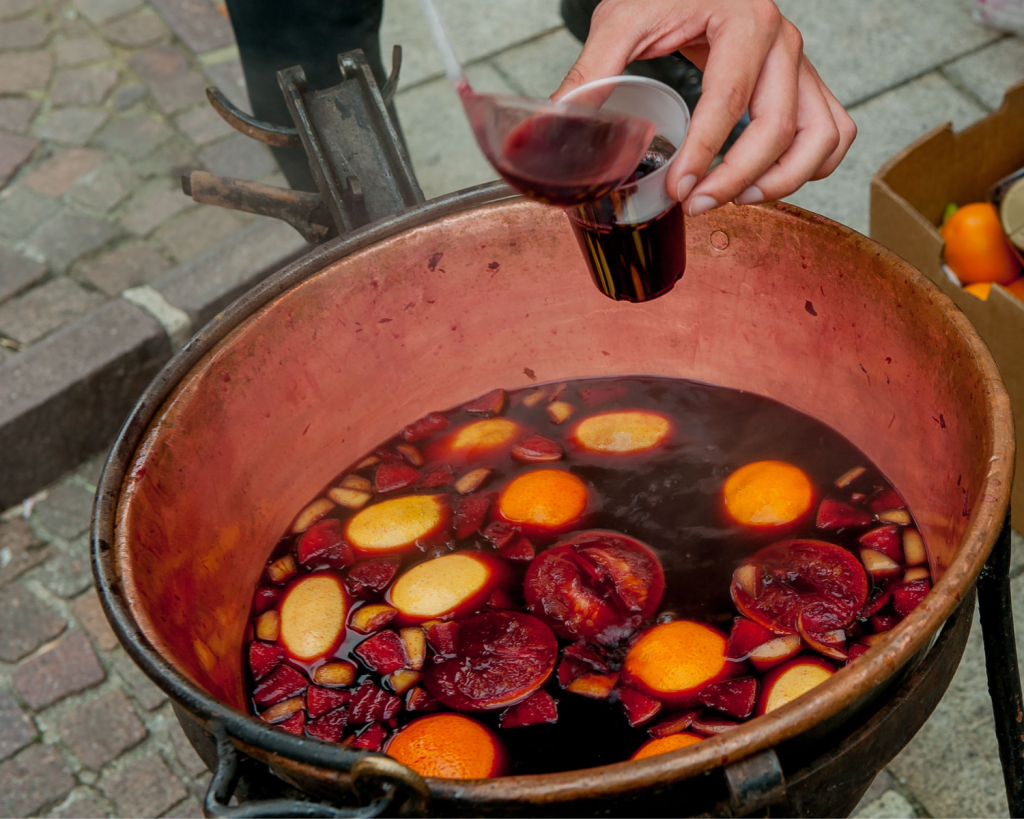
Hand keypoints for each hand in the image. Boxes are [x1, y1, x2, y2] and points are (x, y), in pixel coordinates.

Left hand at [553, 0, 855, 215]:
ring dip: (785, 179)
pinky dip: (812, 166)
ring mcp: (801, 63)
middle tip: (696, 205)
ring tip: (739, 199)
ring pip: (821, 135)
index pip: (729, 100)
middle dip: (736, 178)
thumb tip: (554, 125)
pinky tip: (767, 183)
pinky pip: (833, 130)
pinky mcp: (806, 82)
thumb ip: (590, 71)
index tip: (678, 190)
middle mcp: (783, 41)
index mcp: (744, 21)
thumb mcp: (620, 20)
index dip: (704, 154)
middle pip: (778, 126)